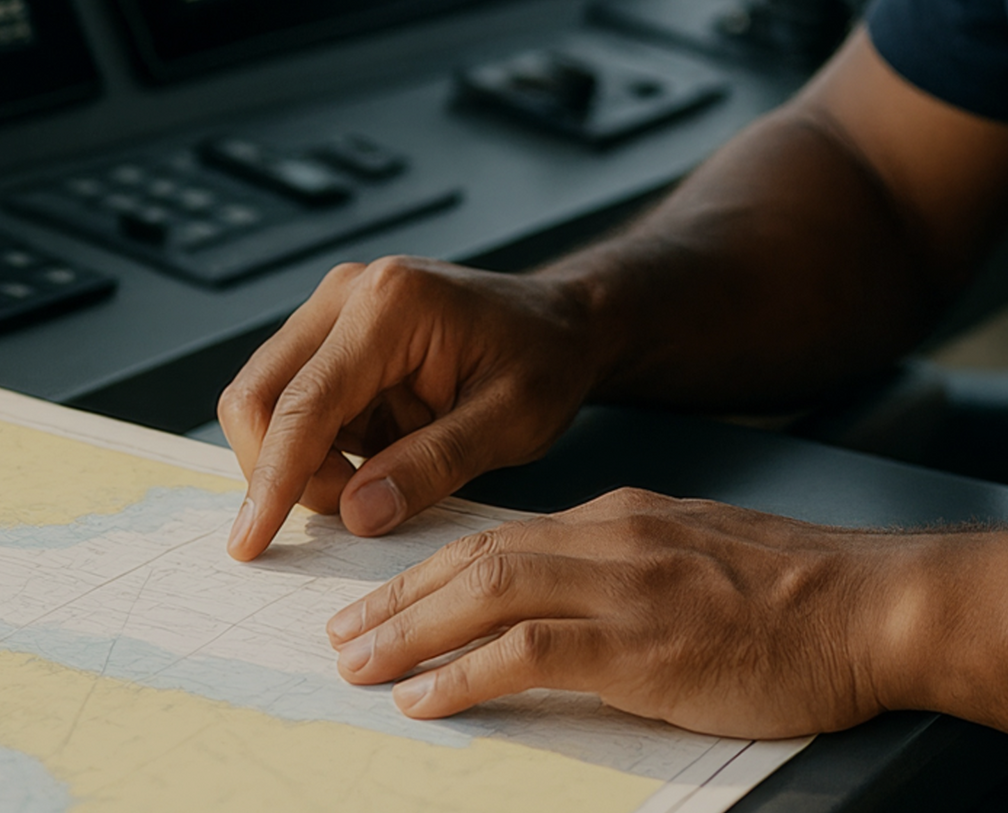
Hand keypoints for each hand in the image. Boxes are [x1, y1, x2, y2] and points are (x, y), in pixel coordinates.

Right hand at [220, 257, 601, 560]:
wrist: (561, 322)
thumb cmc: (545, 362)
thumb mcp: (511, 422)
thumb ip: (432, 466)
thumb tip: (356, 515)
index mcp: (389, 305)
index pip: (303, 404)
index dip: (272, 479)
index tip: (250, 543)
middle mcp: (344, 295)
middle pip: (257, 397)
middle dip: (279, 472)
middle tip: (348, 512)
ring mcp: (330, 311)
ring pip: (265, 404)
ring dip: (300, 463)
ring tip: (378, 482)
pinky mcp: (327, 335)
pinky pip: (291, 404)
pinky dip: (315, 449)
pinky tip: (373, 459)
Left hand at [326, 488, 932, 738]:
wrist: (871, 605)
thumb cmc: (791, 593)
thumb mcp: (688, 555)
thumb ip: (618, 564)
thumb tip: (553, 597)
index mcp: (614, 518)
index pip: (496, 538)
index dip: (428, 571)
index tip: (383, 598)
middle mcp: (604, 539)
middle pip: (472, 560)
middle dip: (396, 597)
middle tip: (343, 630)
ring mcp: (620, 587)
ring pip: (483, 593)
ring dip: (408, 631)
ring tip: (359, 662)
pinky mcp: (641, 643)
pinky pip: (527, 652)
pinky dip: (464, 672)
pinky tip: (425, 695)